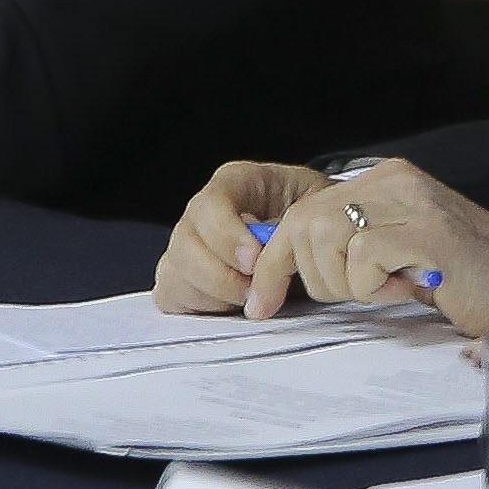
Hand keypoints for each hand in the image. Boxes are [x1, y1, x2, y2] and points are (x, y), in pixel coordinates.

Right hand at [154, 162, 330, 312]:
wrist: (312, 235)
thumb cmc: (311, 215)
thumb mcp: (315, 206)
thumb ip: (292, 226)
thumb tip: (270, 255)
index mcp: (235, 182)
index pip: (211, 204)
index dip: (228, 236)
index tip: (255, 260)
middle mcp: (203, 212)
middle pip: (186, 242)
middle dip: (221, 274)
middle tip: (255, 289)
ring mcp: (188, 245)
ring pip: (177, 272)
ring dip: (216, 293)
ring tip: (252, 296)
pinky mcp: (181, 276)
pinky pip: (173, 294)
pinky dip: (202, 306)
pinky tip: (232, 303)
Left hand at [230, 159, 488, 337]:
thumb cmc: (466, 279)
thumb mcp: (395, 253)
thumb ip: (349, 247)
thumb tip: (280, 264)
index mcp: (384, 180)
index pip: (300, 212)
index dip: (273, 262)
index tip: (261, 304)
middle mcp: (395, 180)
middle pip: (303, 225)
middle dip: (312, 277)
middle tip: (358, 297)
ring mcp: (413, 202)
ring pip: (326, 238)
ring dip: (344, 283)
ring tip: (386, 290)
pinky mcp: (429, 232)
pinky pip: (363, 258)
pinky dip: (373, 286)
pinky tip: (408, 289)